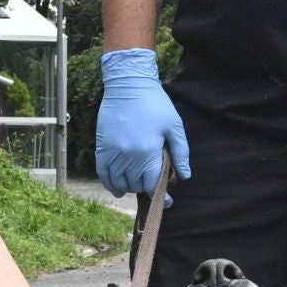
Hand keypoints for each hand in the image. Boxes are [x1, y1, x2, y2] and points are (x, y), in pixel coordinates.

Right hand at [96, 48, 189, 196]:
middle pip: (136, 185)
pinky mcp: (102, 148)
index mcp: (147, 153)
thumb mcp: (174, 127)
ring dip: (129, 187)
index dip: (161, 196)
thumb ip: (181, 153)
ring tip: (138, 185)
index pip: (153, 185)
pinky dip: (110, 184)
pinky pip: (103, 174)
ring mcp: (112, 153)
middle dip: (147, 187)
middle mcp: (128, 157)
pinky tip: (118, 188)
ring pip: (119, 182)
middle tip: (154, 183)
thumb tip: (184, 176)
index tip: (168, 202)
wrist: (128, 85)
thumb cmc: (155, 104)